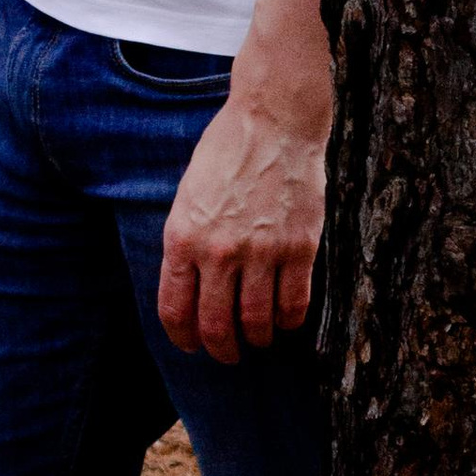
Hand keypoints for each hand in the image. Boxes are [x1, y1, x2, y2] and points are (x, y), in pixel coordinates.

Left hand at [157, 54, 327, 363]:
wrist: (274, 121)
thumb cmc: (227, 153)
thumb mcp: (188, 197)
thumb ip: (187, 244)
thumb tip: (193, 290)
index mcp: (183, 238)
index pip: (175, 311)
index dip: (183, 338)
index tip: (193, 346)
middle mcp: (218, 251)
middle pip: (216, 326)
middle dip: (222, 350)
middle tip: (229, 354)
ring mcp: (261, 252)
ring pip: (257, 322)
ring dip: (258, 339)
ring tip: (260, 339)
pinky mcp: (299, 248)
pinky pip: (294, 303)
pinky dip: (290, 321)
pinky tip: (286, 320)